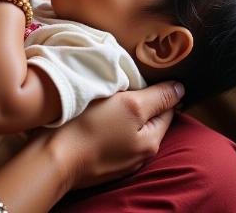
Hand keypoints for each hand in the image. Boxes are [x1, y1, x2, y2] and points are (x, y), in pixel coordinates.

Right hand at [47, 82, 184, 188]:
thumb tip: (181, 89)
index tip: (143, 75)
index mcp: (152, 141)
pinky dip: (108, 125)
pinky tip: (95, 116)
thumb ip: (158, 97)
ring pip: (129, 128)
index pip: (167, 109)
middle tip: (123, 83)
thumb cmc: (92, 128)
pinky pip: (112, 137)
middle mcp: (140, 155)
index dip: (158, 89)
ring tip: (108, 96)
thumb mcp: (130, 106)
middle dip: (140, 101)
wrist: (54, 157)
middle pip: (148, 119)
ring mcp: (120, 161)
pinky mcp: (101, 160)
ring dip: (123, 113)